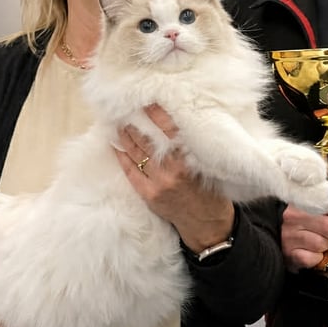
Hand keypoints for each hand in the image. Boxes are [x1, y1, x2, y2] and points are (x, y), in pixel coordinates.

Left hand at [114, 104, 234, 252]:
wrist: (208, 223)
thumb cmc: (211, 192)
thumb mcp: (207, 166)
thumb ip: (192, 149)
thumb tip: (176, 127)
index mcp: (189, 162)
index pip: (170, 132)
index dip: (158, 116)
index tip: (149, 103)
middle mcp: (171, 172)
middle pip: (148, 142)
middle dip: (136, 125)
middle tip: (127, 110)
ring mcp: (158, 185)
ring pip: (137, 155)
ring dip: (126, 138)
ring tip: (118, 124)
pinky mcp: (149, 195)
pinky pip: (131, 173)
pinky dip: (123, 158)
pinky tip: (117, 147)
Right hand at [282, 195, 327, 271]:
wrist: (283, 231)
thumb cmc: (308, 219)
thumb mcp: (326, 206)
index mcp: (304, 199)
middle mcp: (294, 216)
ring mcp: (290, 235)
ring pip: (321, 244)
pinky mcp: (290, 254)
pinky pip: (313, 258)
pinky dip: (320, 258)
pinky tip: (317, 252)